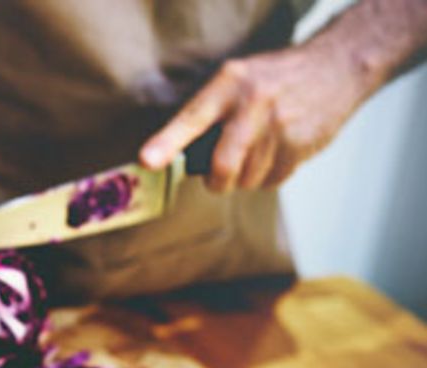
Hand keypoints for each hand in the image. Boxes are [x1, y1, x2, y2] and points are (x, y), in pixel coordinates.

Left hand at [140, 42, 380, 191]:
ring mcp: (280, 126)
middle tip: (216, 178)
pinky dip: (268, 176)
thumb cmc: (273, 79)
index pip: (192, 118)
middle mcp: (253, 105)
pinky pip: (272, 181)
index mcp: (229, 84)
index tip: (147, 160)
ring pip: (247, 179)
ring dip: (245, 178)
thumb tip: (179, 156)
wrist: (337, 67)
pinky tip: (277, 152)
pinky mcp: (301, 145)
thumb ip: (209, 112)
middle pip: (222, 165)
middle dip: (215, 182)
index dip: (167, 142)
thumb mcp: (237, 79)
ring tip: (255, 152)